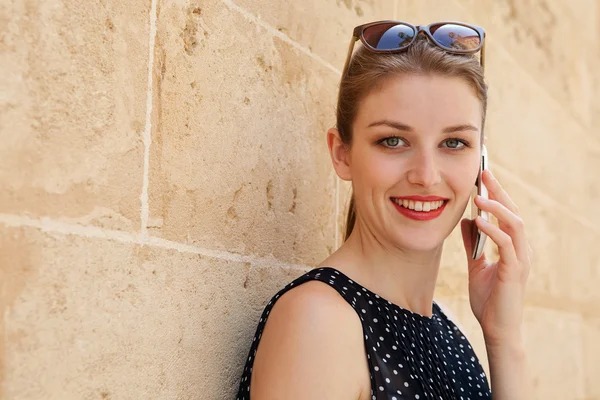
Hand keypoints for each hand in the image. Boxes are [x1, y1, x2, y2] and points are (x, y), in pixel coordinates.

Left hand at [460, 169, 531, 345]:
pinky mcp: (514, 272)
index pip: (508, 213)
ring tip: (479, 196)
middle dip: (499, 191)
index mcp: (514, 247)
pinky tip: (479, 221)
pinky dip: (493, 231)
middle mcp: (521, 250)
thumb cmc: (489, 299)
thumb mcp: (476, 265)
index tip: (484, 175)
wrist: (497, 328)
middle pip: (514, 213)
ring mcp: (520, 261)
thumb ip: (474, 243)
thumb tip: (467, 220)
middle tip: (485, 173)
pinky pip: (506, 245)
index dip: (498, 193)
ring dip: (497, 208)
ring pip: (515, 225)